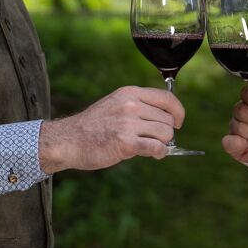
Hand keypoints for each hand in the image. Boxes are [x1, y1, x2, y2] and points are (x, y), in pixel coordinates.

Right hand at [40, 86, 184, 171]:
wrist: (68, 140)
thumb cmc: (93, 126)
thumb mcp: (115, 104)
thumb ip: (138, 107)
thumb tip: (165, 120)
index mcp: (129, 93)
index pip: (167, 98)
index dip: (178, 111)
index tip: (178, 122)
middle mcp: (131, 105)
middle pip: (168, 120)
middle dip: (166, 132)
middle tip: (154, 139)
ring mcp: (128, 123)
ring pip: (165, 134)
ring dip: (162, 143)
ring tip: (150, 146)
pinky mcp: (126, 143)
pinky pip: (156, 147)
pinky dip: (159, 153)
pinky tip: (153, 154)